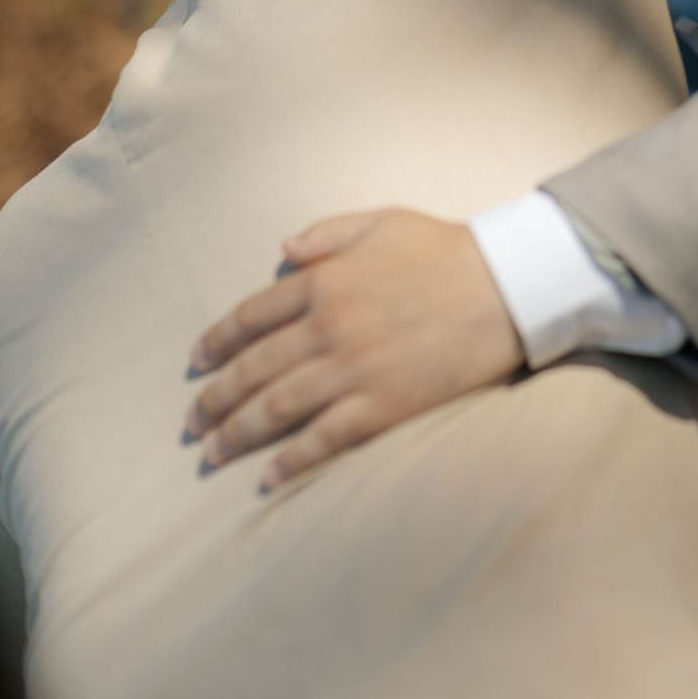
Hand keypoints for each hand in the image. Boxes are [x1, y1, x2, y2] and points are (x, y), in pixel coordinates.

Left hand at [183, 208, 524, 490]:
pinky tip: (266, 477)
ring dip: (237, 433)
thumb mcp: (381, 221)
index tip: (197, 359)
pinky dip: (290, 461)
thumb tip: (282, 248)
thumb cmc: (445, 249)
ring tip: (211, 452)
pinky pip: (324, 439)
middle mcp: (328, 327)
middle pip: (254, 368)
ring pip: (277, 408)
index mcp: (324, 280)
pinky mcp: (383, 406)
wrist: (505, 287)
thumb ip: (326, 233)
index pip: (252, 315)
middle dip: (216, 397)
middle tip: (192, 419)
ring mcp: (353, 370)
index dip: (218, 340)